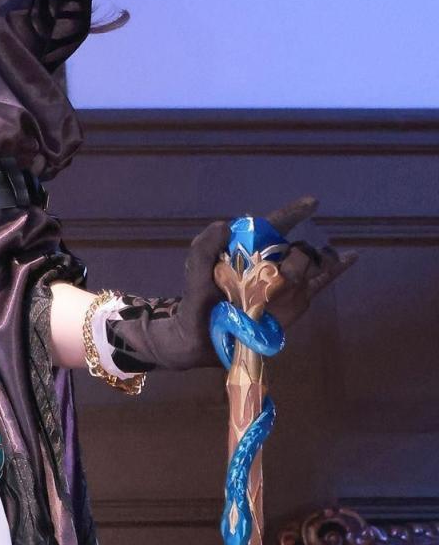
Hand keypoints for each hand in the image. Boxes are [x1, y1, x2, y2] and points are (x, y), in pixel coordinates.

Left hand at [102, 195, 359, 372]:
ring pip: (310, 265)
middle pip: (296, 250)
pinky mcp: (294, 303)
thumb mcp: (194, 273)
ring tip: (314, 272)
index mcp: (248, 252)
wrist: (198, 341)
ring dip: (319, 263)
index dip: (293, 213)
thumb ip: (203, 249)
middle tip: (280, 277)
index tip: (313, 202)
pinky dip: (335, 271)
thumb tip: (223, 224)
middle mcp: (270, 264)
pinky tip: (351, 258)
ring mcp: (284, 284)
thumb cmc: (195, 303)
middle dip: (297, 256)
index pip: (274, 227)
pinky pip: (318, 284)